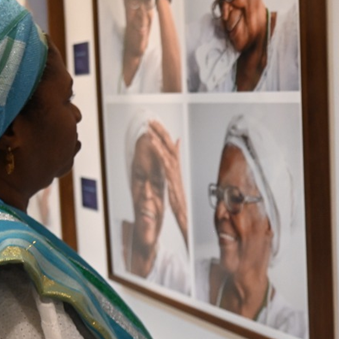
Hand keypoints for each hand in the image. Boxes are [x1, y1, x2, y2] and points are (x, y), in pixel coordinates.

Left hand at [147, 120, 188, 243]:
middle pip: (170, 146)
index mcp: (176, 169)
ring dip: (159, 139)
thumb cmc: (181, 203)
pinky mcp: (173, 180)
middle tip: (152, 121)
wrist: (187, 217)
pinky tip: (153, 144)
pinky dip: (159, 152)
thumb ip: (173, 173)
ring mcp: (176, 174)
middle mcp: (177, 169)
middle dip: (161, 132)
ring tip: (150, 128)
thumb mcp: (175, 186)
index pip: (171, 148)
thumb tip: (171, 171)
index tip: (156, 125)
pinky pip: (165, 164)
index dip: (164, 135)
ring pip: (168, 152)